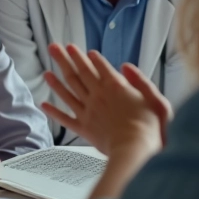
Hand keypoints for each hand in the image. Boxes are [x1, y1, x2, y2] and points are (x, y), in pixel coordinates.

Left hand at [41, 43, 165, 155]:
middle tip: (54, 47)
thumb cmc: (151, 127)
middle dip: (65, 58)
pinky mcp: (84, 128)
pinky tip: (43, 104)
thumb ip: (140, 81)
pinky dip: (53, 111)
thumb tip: (125, 66)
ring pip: (68, 91)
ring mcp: (88, 112)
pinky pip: (65, 118)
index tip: (75, 48)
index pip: (98, 66)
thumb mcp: (155, 99)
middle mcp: (98, 96)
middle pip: (78, 73)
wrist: (135, 151)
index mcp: (115, 87)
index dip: (86, 56)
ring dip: (56, 80)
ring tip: (46, 69)